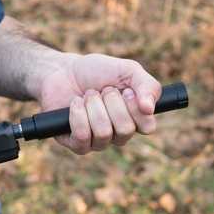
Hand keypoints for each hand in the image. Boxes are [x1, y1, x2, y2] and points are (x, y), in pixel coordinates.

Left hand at [37, 53, 161, 153]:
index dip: (135, 107)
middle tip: (102, 90)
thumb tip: (150, 109)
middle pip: (125, 130)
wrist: (63, 71)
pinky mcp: (76, 143)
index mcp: (135, 119)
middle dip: (111, 102)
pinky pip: (82, 137)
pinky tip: (75, 103)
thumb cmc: (97, 72)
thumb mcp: (128, 70)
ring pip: (103, 133)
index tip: (125, 90)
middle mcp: (118, 134)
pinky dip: (78, 114)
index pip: (147, 127)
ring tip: (87, 95)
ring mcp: (97, 141)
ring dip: (93, 106)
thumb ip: (147, 85)